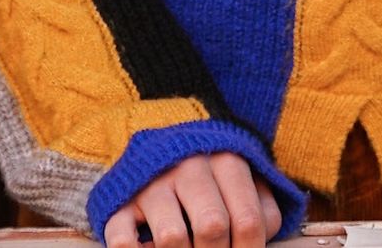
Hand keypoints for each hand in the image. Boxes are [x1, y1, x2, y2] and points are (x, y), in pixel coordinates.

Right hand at [103, 151, 283, 247]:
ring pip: (171, 237)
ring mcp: (152, 183)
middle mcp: (188, 166)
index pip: (248, 221)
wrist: (164, 143)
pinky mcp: (120, 201)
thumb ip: (261, 210)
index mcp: (227, 160)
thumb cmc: (215, 176)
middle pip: (212, 228)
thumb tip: (259, 241)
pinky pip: (123, 241)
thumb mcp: (245, 182)